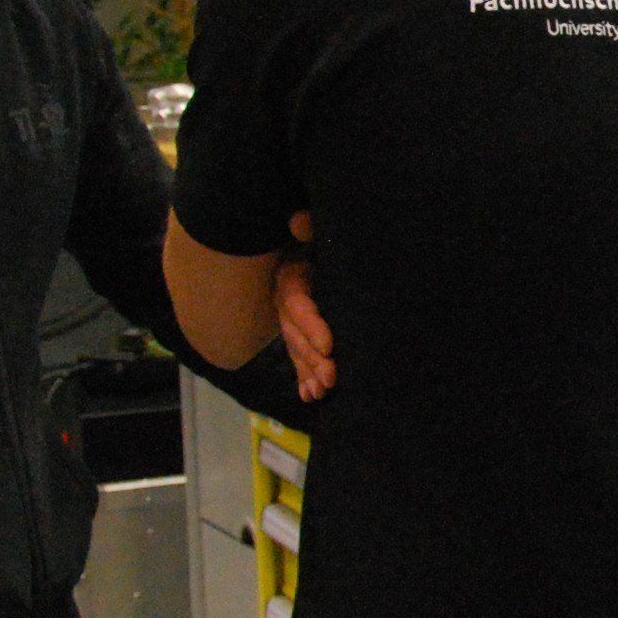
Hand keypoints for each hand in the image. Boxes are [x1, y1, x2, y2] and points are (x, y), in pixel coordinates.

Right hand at [276, 211, 335, 401]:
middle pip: (296, 334)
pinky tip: (311, 396)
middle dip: (313, 358)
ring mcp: (290, 320)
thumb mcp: (315, 230)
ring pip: (297, 349)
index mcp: (290, 277)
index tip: (329, 345)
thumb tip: (299, 221)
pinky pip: (299, 357)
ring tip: (322, 391)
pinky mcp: (299, 332)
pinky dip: (304, 377)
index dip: (311, 325)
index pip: (297, 304)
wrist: (311, 246)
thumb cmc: (317, 238)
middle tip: (332, 377)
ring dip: (308, 372)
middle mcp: (286, 301)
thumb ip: (308, 228)